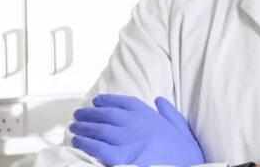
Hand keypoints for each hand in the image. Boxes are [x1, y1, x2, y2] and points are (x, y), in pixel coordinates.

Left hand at [70, 94, 204, 166]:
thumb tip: (159, 100)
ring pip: (100, 130)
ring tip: (73, 128)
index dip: (109, 101)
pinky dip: (86, 143)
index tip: (97, 101)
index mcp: (154, 119)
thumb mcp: (182, 129)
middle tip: (77, 115)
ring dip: (83, 128)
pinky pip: (98, 148)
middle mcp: (141, 126)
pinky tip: (77, 141)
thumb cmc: (186, 155)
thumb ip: (170, 113)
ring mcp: (131, 141)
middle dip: (90, 114)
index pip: (127, 104)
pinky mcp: (123, 158)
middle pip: (109, 115)